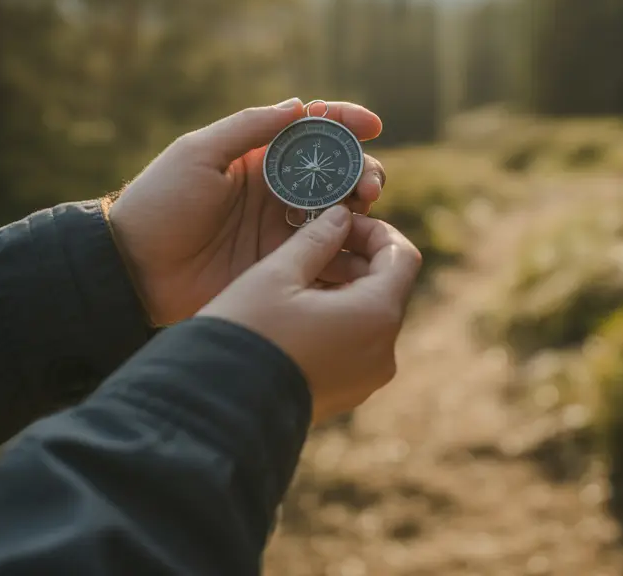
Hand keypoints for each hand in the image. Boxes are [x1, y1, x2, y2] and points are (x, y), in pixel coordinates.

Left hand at [106, 99, 387, 325]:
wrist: (135, 270)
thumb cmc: (160, 203)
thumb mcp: (197, 154)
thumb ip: (248, 128)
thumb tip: (300, 105)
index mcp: (258, 156)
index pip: (312, 130)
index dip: (346, 121)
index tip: (372, 125)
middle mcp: (277, 189)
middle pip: (337, 172)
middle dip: (363, 171)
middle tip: (369, 186)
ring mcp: (282, 229)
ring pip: (340, 212)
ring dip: (361, 209)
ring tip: (364, 215)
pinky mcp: (282, 266)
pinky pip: (327, 255)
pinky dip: (349, 249)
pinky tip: (358, 247)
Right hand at [198, 206, 421, 423]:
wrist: (220, 407)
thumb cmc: (249, 331)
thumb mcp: (278, 273)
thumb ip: (317, 238)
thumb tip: (341, 215)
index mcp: (376, 316)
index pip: (402, 257)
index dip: (376, 231)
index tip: (341, 222)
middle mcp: (383, 352)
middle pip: (387, 288)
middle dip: (356, 259)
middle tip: (315, 243)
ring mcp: (367, 379)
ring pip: (369, 317)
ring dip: (345, 288)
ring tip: (299, 276)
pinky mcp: (347, 394)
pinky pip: (355, 346)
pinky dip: (338, 319)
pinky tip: (297, 310)